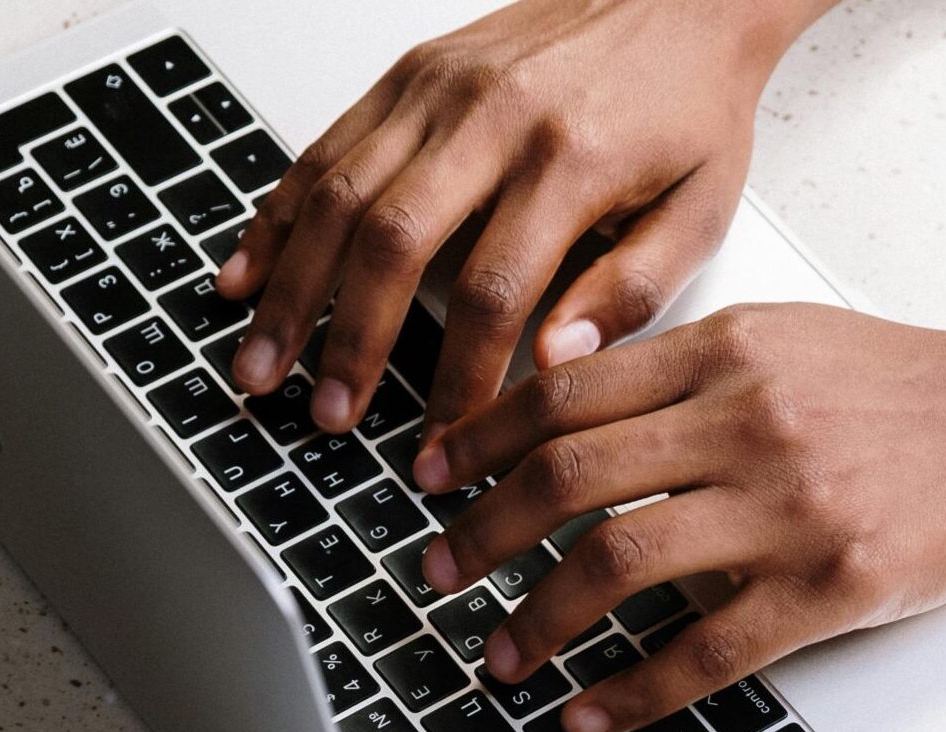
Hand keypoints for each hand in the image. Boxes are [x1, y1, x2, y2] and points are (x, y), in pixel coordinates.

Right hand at [213, 0, 832, 436]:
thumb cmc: (689, 104)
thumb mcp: (699, 208)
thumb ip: (631, 291)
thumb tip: (553, 362)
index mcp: (570, 159)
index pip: (494, 292)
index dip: (457, 379)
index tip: (442, 444)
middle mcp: (493, 116)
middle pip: (393, 240)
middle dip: (347, 339)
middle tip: (325, 414)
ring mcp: (441, 88)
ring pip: (339, 192)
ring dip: (290, 287)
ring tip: (261, 363)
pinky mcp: (411, 73)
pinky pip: (326, 147)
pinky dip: (277, 214)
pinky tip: (246, 271)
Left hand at [416, 265, 945, 731]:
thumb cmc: (910, 388)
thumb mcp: (787, 340)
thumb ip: (681, 368)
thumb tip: (564, 402)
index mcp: (725, 350)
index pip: (563, 394)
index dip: (478, 440)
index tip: (430, 478)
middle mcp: (747, 418)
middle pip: (567, 479)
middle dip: (479, 535)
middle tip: (435, 573)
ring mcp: (791, 505)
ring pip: (617, 563)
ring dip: (536, 620)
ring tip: (500, 657)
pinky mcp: (835, 584)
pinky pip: (704, 649)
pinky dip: (629, 690)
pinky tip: (589, 713)